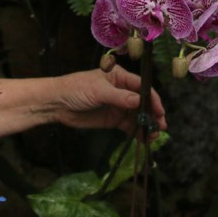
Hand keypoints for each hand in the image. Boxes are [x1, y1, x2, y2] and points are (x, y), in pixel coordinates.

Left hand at [52, 66, 166, 137]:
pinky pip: (129, 125)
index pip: (142, 87)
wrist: (57, 104)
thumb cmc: (76, 89)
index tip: (160, 112)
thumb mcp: (98, 91)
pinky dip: (137, 132)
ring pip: (138, 115)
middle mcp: (122, 90)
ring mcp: (118, 105)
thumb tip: (139, 102)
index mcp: (120, 77)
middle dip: (152, 114)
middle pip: (143, 102)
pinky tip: (143, 139)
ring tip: (152, 136)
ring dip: (146, 125)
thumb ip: (119, 97)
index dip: (152, 99)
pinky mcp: (113, 119)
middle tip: (160, 127)